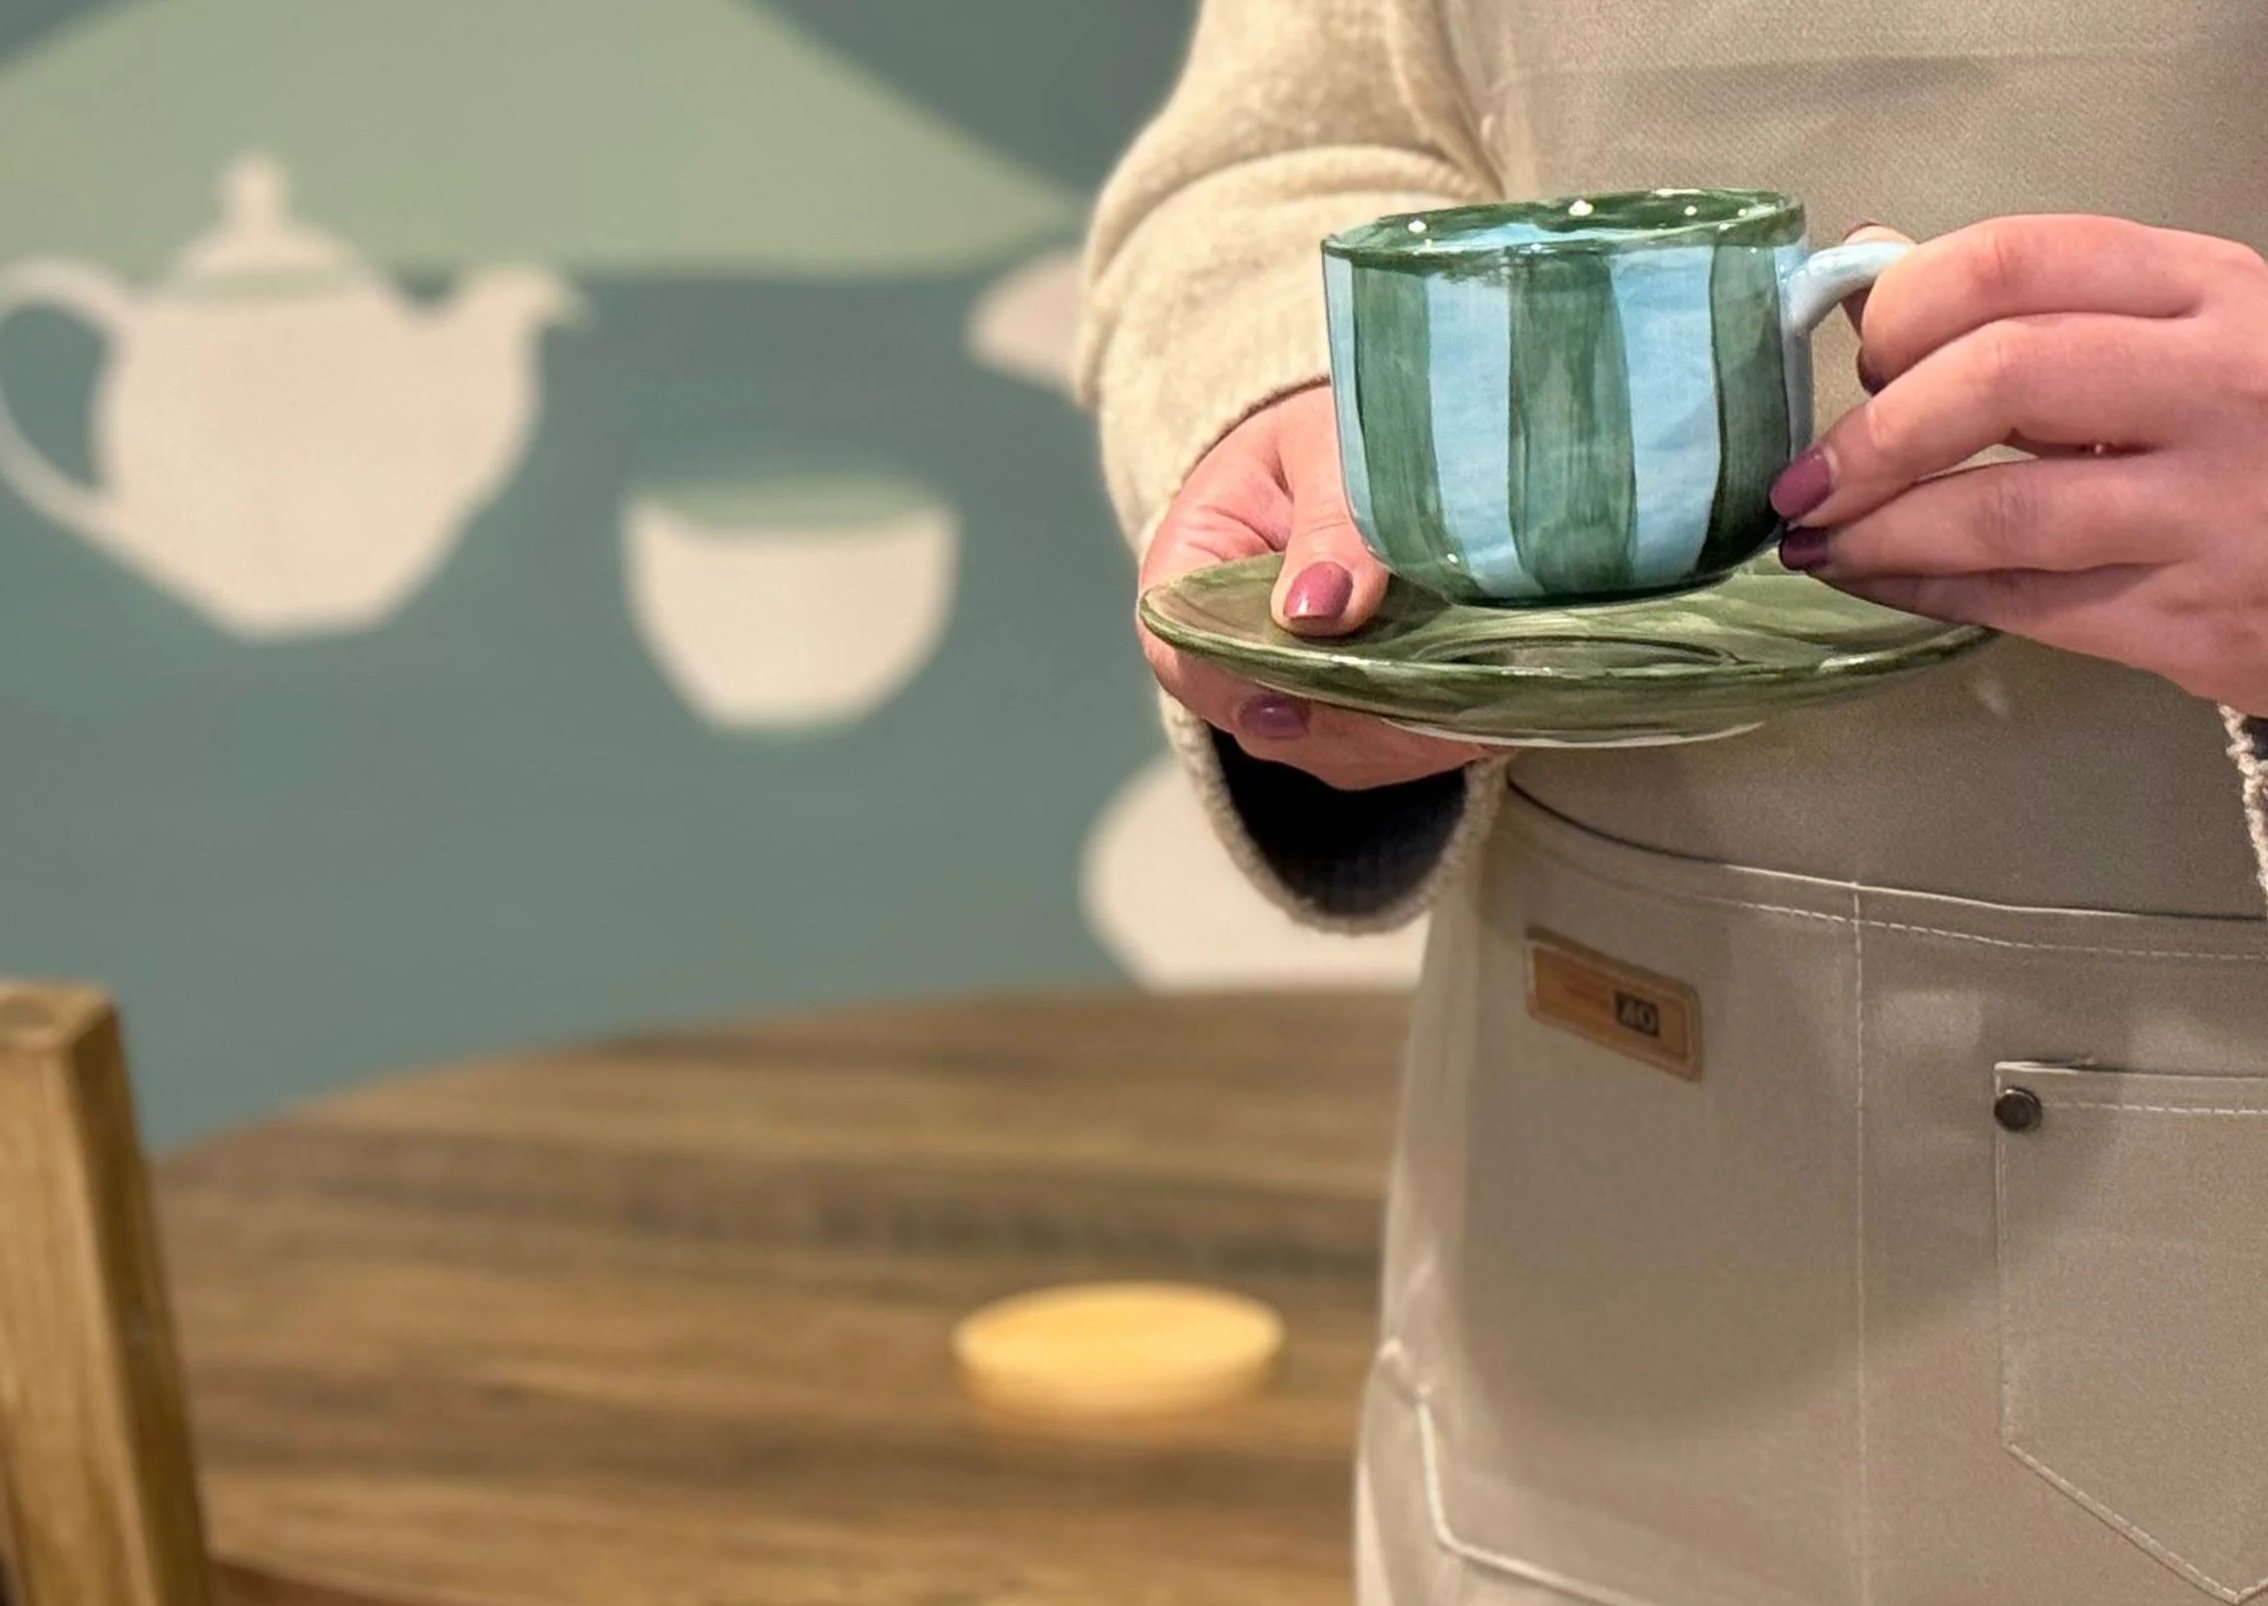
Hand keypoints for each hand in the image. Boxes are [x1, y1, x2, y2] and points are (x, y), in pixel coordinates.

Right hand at [1138, 385, 1486, 786]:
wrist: (1375, 448)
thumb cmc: (1338, 435)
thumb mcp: (1330, 449)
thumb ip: (1329, 523)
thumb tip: (1314, 613)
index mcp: (1189, 566)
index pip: (1181, 648)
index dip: (1235, 684)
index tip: (1301, 699)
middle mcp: (1223, 645)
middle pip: (1258, 717)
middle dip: (1345, 716)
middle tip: (1429, 695)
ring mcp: (1281, 690)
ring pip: (1321, 748)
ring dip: (1394, 735)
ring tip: (1470, 697)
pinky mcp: (1339, 715)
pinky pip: (1371, 755)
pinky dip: (1422, 739)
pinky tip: (1477, 710)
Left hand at [1770, 215, 2267, 716]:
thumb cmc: (2258, 429)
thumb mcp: (2186, 331)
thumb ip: (2046, 305)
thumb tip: (1869, 267)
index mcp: (2208, 290)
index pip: (2017, 259)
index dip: (1906, 306)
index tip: (1863, 353)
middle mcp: (2219, 384)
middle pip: (1998, 378)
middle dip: (1872, 434)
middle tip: (1807, 476)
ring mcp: (2211, 506)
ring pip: (1997, 510)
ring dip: (1874, 529)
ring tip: (1816, 538)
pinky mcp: (2190, 617)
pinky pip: (2018, 604)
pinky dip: (1919, 592)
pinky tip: (1872, 579)